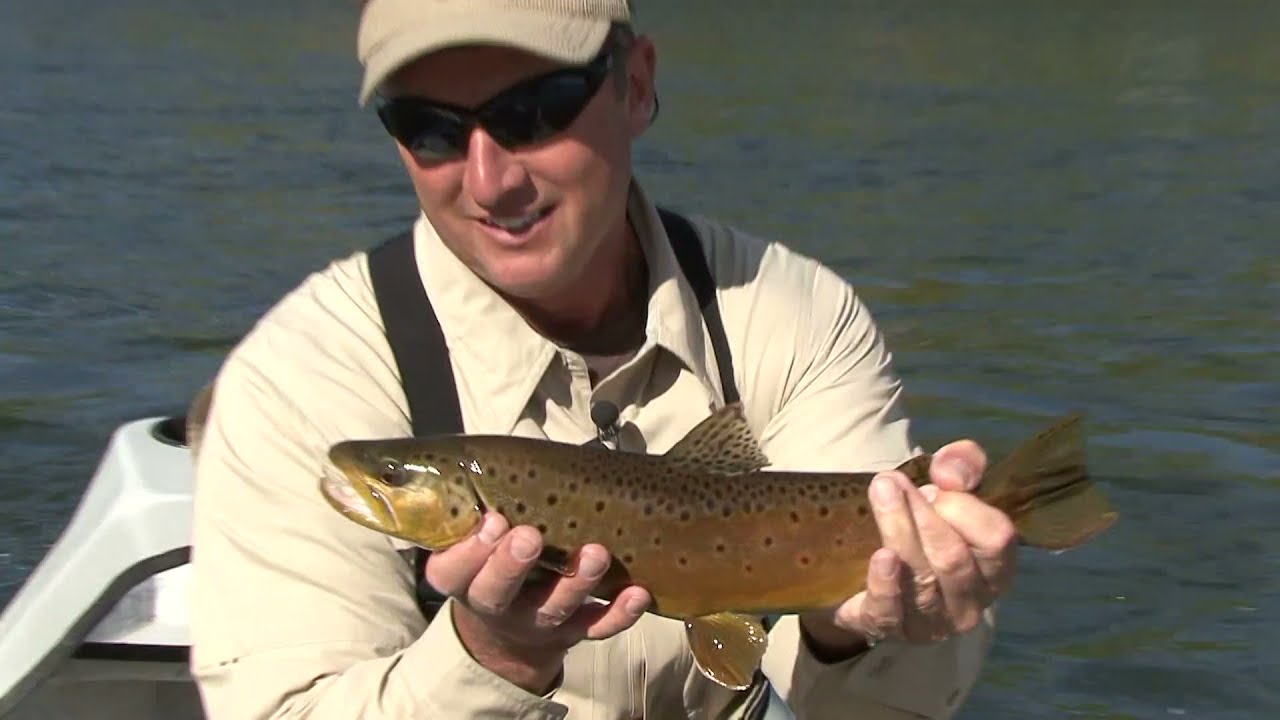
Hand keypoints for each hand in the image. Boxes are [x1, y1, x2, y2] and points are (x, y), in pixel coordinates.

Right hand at [424, 511, 651, 692]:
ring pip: (553, 609)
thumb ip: (478, 504)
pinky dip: (618, 614)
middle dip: (512, 565)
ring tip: (596, 554)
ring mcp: (535, 622)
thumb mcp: (472, 536)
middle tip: (530, 537)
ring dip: (577, 582)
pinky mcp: (572, 632)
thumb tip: (489, 456)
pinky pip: (597, 627)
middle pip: (496, 593)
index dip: (470, 551)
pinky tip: (637, 593)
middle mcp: (494, 605)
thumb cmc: (491, 558)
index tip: (493, 521)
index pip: (452, 571)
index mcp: (462, 578)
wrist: (508, 627)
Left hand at [800, 440, 1017, 657]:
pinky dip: (885, 582)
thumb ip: (961, 466)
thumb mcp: (947, 489)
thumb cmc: (922, 527)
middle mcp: (970, 602)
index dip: (964, 506)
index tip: (934, 486)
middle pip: (953, 558)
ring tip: (880, 493)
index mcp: (995, 568)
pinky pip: (890, 610)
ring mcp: (932, 622)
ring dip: (899, 530)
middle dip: (922, 514)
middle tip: (890, 482)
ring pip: (921, 578)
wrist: (865, 573)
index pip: (997, 538)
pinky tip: (880, 556)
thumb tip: (950, 472)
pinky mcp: (889, 629)